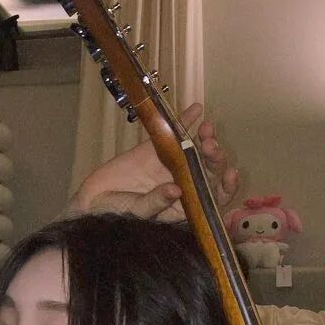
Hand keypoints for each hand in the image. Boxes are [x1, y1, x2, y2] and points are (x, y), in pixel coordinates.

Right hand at [65, 103, 239, 222]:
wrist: (94, 201)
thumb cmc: (117, 215)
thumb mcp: (137, 213)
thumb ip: (156, 203)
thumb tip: (176, 190)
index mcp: (186, 205)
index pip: (215, 198)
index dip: (226, 186)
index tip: (230, 174)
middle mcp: (185, 184)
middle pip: (210, 170)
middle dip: (215, 158)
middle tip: (209, 147)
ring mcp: (173, 165)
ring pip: (198, 150)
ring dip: (206, 138)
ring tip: (206, 129)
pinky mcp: (157, 148)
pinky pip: (176, 133)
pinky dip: (187, 120)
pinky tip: (196, 109)